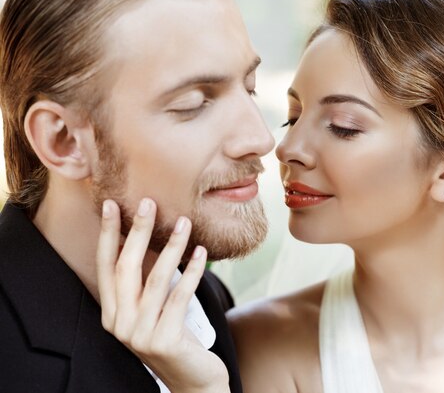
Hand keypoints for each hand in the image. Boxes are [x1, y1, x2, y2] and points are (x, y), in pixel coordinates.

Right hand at [97, 198, 229, 392]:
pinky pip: (180, 296)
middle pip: (127, 268)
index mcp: (112, 314)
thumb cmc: (174, 336)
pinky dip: (193, 271)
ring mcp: (140, 334)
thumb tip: (150, 235)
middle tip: (149, 202)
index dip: (109, 235)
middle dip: (137, 232)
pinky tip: (202, 252)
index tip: (111, 205)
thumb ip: (145, 282)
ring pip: (156, 279)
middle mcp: (120, 324)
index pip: (106, 266)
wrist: (192, 380)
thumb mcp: (152, 309)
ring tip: (185, 222)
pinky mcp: (165, 340)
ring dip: (171, 246)